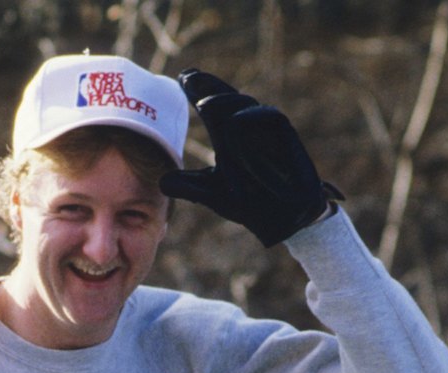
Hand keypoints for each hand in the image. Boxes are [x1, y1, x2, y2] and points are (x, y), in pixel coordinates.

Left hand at [159, 68, 337, 246]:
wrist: (283, 219)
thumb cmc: (251, 202)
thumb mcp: (213, 195)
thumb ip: (189, 187)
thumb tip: (161, 182)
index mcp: (228, 136)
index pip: (211, 107)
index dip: (197, 91)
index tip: (181, 77)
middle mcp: (246, 128)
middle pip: (226, 97)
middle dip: (208, 85)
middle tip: (188, 77)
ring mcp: (266, 131)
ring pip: (245, 105)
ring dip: (225, 102)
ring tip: (204, 105)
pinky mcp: (286, 137)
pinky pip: (270, 118)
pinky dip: (253, 119)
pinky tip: (235, 122)